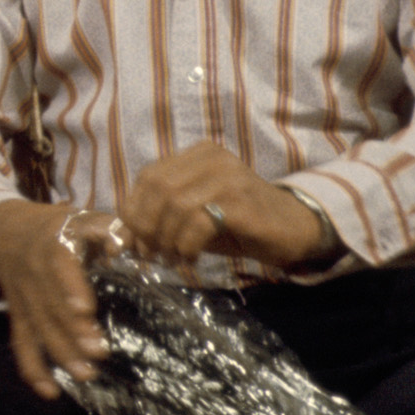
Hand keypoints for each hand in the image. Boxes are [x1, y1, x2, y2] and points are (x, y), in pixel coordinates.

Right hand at [0, 200, 122, 399]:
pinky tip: (50, 392)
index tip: (85, 311)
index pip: (59, 271)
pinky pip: (21, 345)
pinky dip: (32, 370)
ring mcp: (24, 301)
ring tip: (85, 376)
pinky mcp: (19, 318)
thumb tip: (121, 245)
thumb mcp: (79, 216)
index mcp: (52, 249)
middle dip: (72, 333)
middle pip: (51, 308)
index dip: (70, 290)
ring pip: (39, 330)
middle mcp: (35, 277)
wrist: (2, 231)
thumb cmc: (54, 226)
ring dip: (59, 355)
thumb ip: (105, 228)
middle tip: (98, 354)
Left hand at [118, 144, 331, 275]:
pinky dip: (186, 245)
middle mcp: (212, 158)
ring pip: (175, 204)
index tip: (133, 243)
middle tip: (151, 255)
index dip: (134, 211)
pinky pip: (199, 222)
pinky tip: (190, 260)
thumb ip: (159, 219)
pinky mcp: (242, 201)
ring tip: (172, 259)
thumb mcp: (193, 217)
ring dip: (166, 239)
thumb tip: (119, 240)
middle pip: (157, 188)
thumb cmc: (238, 224)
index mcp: (197, 155)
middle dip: (146, 226)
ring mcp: (229, 177)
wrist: (295, 230)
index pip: (148, 177)